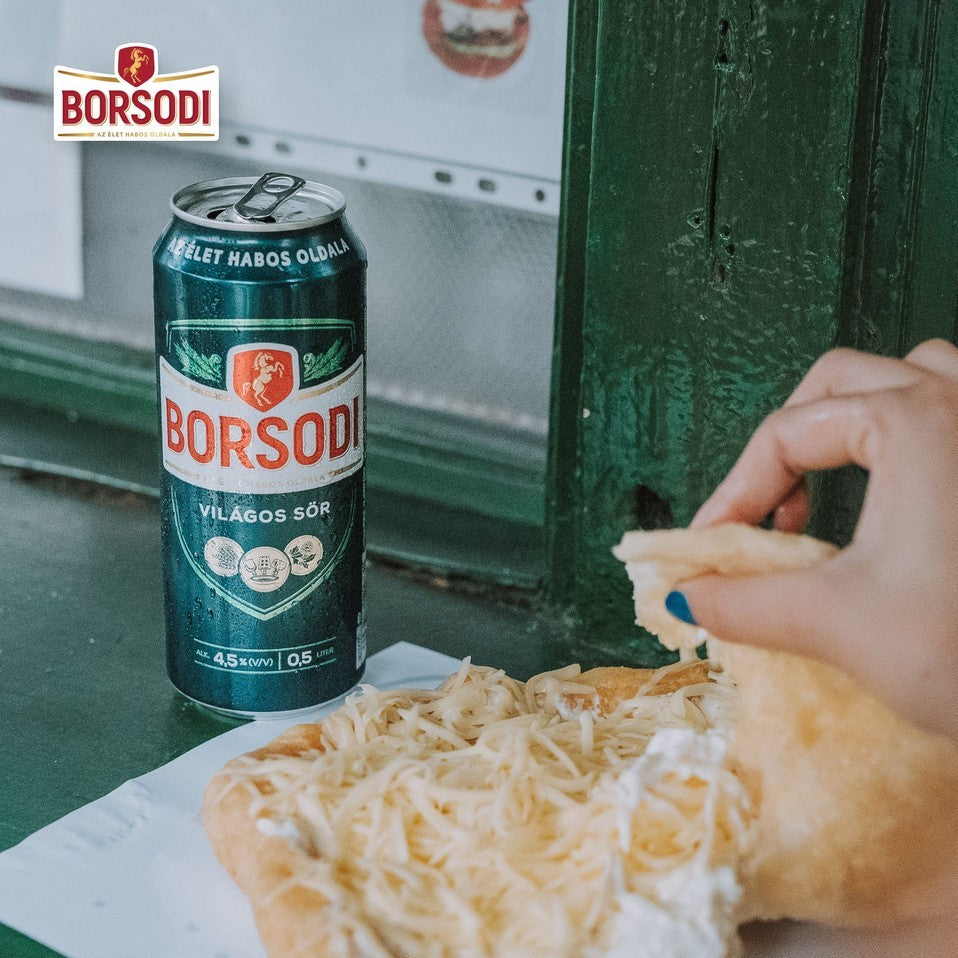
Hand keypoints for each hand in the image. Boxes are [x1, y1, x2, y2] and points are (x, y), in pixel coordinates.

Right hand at [679, 339, 957, 743]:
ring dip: (853, 421)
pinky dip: (905, 439)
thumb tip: (687, 595)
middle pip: (842, 381)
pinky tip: (896, 501)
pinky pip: (950, 414)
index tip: (712, 543)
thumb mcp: (839, 624)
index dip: (734, 489)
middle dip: (788, 440)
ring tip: (827, 486)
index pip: (787, 434)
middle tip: (766, 508)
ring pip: (911, 378)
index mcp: (917, 419)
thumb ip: (745, 603)